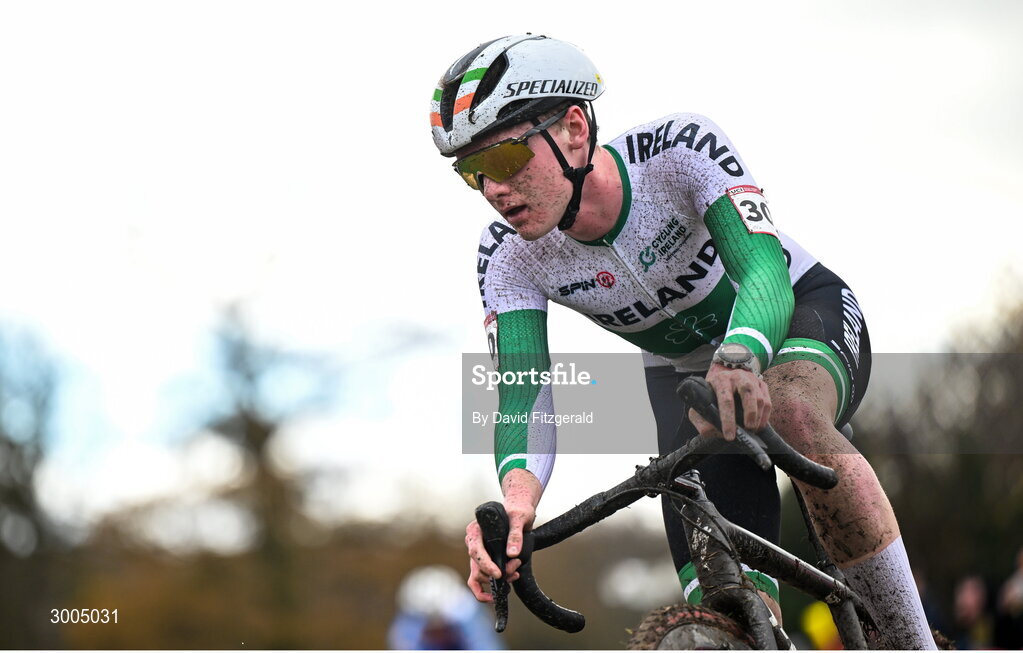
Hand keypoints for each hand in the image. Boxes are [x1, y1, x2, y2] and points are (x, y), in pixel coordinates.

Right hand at [464, 468, 541, 601]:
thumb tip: (512, 554)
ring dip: (497, 580)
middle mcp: (473, 543)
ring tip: (514, 573)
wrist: (519, 512)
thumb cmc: (516, 511)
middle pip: (477, 567)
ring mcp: (478, 554)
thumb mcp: (519, 518)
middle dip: (497, 573)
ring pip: (480, 575)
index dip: (486, 564)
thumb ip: (515, 534)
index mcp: (475, 530)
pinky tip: (493, 596)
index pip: (475, 551)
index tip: (498, 573)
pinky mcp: (483, 562)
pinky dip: (483, 592)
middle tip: (514, 570)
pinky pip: (476, 582)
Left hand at [688, 364, 771, 439]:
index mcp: (720, 380)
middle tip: (748, 429)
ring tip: (752, 429)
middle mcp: (737, 376)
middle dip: (750, 413)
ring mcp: (751, 379)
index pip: (726, 400)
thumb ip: (702, 419)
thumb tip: (713, 431)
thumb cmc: (711, 394)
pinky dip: (765, 415)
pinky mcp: (761, 384)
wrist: (723, 379)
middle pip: (748, 392)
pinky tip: (758, 424)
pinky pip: (768, 401)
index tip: (729, 435)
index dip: (728, 419)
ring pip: (760, 398)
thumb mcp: (701, 404)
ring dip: (758, 417)